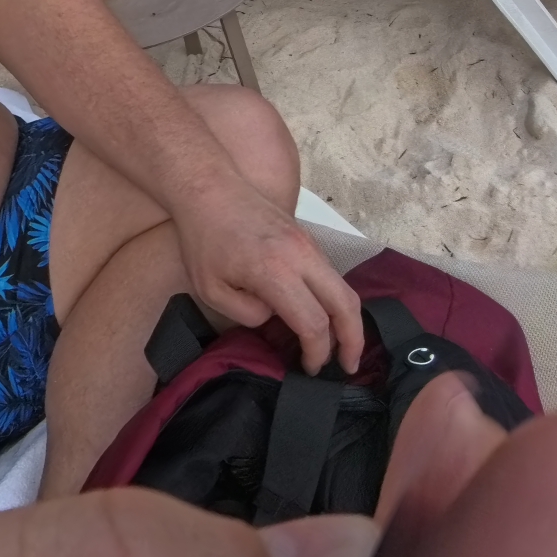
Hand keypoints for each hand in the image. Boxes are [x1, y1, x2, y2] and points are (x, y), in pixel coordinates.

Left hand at [178, 193, 363, 372]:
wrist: (209, 187)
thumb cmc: (203, 239)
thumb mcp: (211, 290)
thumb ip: (248, 314)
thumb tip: (275, 318)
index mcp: (276, 273)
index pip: (313, 323)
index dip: (317, 352)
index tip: (310, 369)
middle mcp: (302, 256)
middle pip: (346, 304)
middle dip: (353, 339)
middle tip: (349, 366)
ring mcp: (309, 243)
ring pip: (343, 287)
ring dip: (347, 319)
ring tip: (342, 346)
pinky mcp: (307, 237)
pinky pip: (330, 274)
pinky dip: (335, 300)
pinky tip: (323, 316)